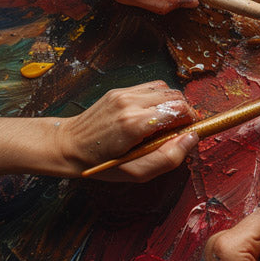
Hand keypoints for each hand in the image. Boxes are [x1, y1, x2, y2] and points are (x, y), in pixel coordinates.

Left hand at [57, 81, 197, 181]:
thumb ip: (168, 157)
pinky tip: (151, 114)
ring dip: (172, 104)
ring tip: (165, 122)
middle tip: (178, 130)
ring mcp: (123, 94)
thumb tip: (192, 138)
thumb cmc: (99, 163)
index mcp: (134, 124)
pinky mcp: (119, 90)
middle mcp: (129, 103)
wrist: (67, 145)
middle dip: (184, 112)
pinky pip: (151, 87)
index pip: (179, 109)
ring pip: (166, 88)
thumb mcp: (135, 173)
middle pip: (175, 96)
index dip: (190, 121)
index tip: (188, 132)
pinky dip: (159, 98)